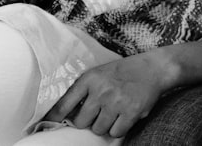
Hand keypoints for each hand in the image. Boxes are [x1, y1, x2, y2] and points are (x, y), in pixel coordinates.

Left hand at [44, 54, 165, 137]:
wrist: (154, 68)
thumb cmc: (124, 72)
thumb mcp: (100, 74)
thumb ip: (83, 91)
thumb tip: (65, 115)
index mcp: (90, 79)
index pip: (64, 104)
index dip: (54, 118)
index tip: (47, 126)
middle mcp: (101, 90)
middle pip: (81, 122)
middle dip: (88, 121)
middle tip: (98, 113)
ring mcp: (117, 102)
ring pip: (98, 129)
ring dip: (104, 125)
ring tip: (114, 113)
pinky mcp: (131, 112)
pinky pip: (116, 132)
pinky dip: (119, 129)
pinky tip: (124, 117)